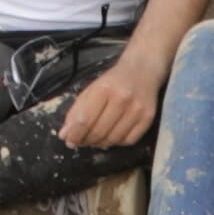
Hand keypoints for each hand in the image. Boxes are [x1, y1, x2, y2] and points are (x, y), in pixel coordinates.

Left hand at [50, 48, 170, 159]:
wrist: (142, 71)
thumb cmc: (113, 81)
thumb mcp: (91, 90)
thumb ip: (76, 112)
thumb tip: (65, 136)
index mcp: (103, 89)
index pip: (85, 120)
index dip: (75, 134)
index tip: (69, 141)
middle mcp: (122, 99)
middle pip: (99, 132)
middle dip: (86, 140)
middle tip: (81, 142)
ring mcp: (137, 110)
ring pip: (113, 139)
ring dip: (100, 143)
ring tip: (95, 139)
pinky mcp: (148, 118)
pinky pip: (128, 141)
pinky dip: (117, 143)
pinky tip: (111, 136)